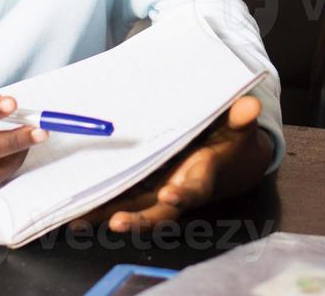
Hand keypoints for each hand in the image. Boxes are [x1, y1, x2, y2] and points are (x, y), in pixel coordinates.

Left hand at [71, 95, 271, 232]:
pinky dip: (99, 207)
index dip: (184, 193)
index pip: (194, 190)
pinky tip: (74, 212)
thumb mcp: (237, 127)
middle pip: (158, 214)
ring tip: (80, 221)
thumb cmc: (228, 140)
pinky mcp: (142, 190)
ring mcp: (156, 194)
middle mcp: (177, 192)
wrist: (224, 161)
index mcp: (201, 177)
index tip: (172, 192)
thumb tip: (251, 104)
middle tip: (117, 221)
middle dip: (138, 220)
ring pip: (132, 211)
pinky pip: (120, 201)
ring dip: (107, 216)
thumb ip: (240, 118)